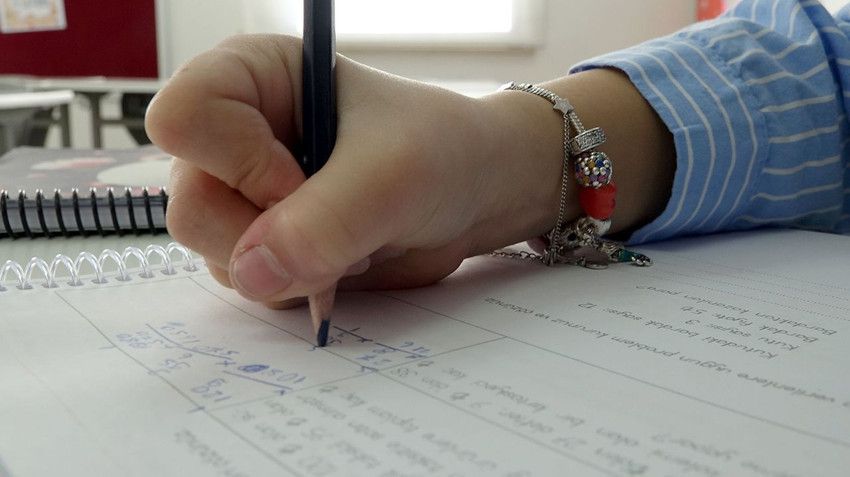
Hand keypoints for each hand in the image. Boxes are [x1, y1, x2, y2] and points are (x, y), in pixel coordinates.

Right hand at [145, 34, 565, 303]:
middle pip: (190, 201)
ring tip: (351, 243)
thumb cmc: (441, 153)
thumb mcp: (392, 176)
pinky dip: (293, 287)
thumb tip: (249, 274)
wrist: (475, 195)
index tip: (302, 180)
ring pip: (213, 252)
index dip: (238, 162)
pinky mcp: (265, 243)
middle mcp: (237, 134)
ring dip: (285, 268)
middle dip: (264, 233)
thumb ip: (324, 222)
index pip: (185, 117)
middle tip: (337, 226)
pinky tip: (341, 264)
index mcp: (253, 77)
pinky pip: (246, 283)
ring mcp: (246, 194)